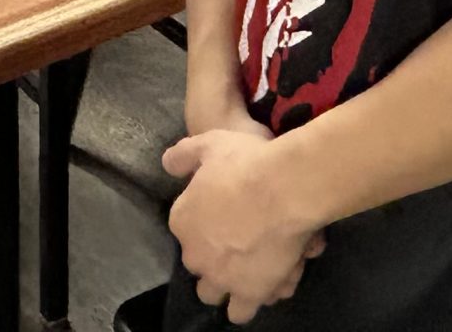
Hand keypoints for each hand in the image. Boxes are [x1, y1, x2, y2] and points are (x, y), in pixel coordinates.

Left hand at [165, 128, 328, 323]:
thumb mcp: (209, 144)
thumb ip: (184, 155)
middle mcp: (197, 257)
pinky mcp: (251, 293)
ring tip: (250, 271)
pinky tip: (273, 279)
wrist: (283, 188)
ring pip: (216, 296)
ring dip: (229, 287)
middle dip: (213, 261)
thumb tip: (167, 164)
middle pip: (198, 268)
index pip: (186, 230)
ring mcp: (223, 279)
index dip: (205, 223)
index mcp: (183, 222)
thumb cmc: (246, 162)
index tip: (224, 213)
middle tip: (238, 243)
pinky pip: (246, 308)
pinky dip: (257, 297)